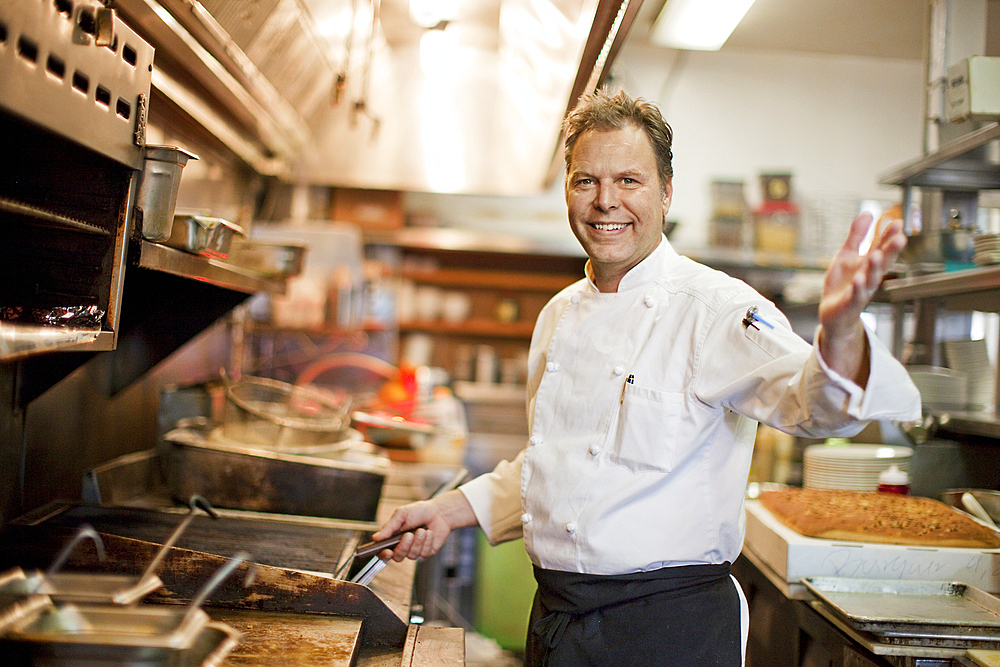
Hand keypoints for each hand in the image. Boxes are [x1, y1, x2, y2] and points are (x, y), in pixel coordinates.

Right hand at [370, 490, 476, 561]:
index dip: (383, 555)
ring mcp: (414, 551)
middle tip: (409, 534)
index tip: (387, 551)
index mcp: (392, 538)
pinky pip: (424, 553)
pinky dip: (427, 542)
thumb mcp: (401, 514)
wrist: (438, 512)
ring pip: (411, 555)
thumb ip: (389, 527)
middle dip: (403, 546)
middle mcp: (402, 547)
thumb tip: (375, 538)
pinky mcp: (426, 553)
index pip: (383, 552)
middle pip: (397, 557)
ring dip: (417, 542)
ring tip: (422, 530)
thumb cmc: (419, 511)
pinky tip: (429, 533)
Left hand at [817, 211, 905, 384]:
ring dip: (874, 268)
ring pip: (871, 279)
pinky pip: (855, 296)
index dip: (889, 236)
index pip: (881, 248)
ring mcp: (861, 291)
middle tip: (900, 239)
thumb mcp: (847, 255)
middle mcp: (869, 277)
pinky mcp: (849, 304)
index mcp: (869, 264)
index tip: (897, 223)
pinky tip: (859, 279)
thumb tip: (868, 213)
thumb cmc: (842, 284)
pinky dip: (857, 288)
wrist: (833, 313)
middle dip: (890, 252)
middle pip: (882, 263)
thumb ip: (857, 236)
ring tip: (876, 255)